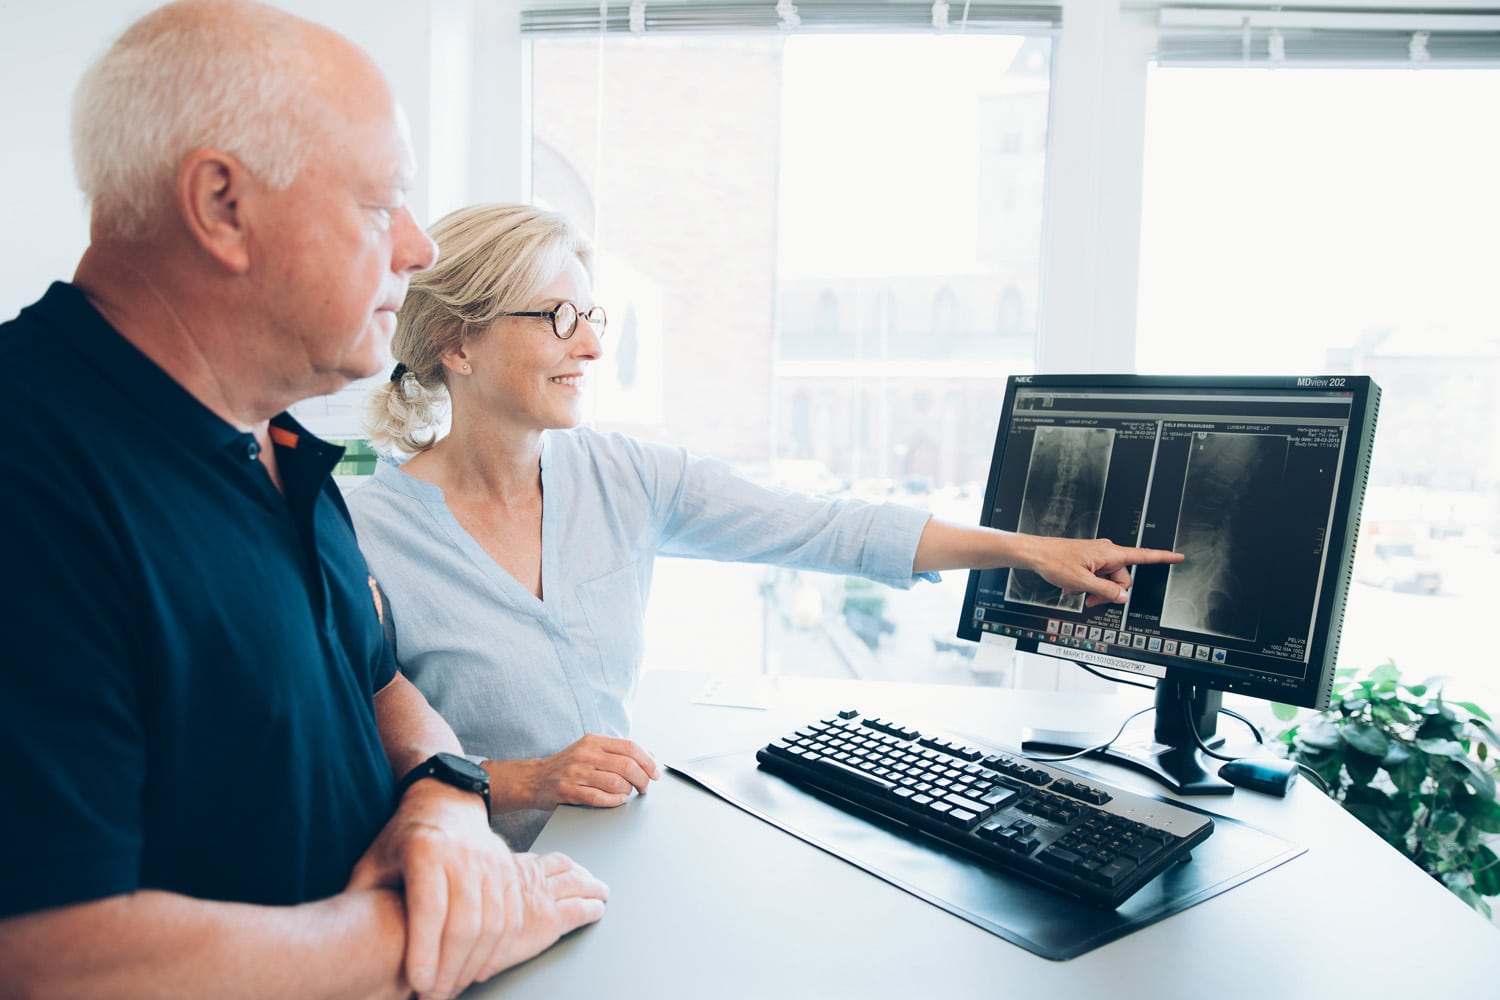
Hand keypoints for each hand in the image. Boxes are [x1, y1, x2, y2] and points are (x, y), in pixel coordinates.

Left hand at [345, 782, 605, 998]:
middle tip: (433, 996)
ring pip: (492, 924)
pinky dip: (498, 949)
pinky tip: (479, 969)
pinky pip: (512, 917)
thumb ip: (360, 898)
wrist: (447, 802)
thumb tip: (338, 942)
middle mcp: (465, 855)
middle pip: (465, 923)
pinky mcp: (510, 871)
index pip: (430, 908)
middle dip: (449, 968)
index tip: (417, 983)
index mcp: (426, 849)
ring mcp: (492, 862)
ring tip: (451, 988)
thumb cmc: (404, 837)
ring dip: (473, 965)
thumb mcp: (373, 860)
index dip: (425, 950)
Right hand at [510, 734, 661, 810]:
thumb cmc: (568, 766)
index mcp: (593, 741)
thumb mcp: (591, 750)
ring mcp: (575, 772)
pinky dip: (614, 801)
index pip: (630, 747)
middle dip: (642, 779)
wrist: (534, 779)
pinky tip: (617, 801)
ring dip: (628, 792)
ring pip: (615, 783)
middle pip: (627, 766)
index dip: (648, 761)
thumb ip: (617, 752)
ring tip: (628, 794)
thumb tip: (651, 757)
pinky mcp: (567, 791)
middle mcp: (585, 754)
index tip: (656, 773)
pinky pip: (599, 798)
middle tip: (645, 788)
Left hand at [1021, 536, 1183, 607]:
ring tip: (1076, 590)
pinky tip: (1072, 587)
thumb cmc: (1055, 561)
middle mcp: (1107, 553)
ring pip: (1108, 581)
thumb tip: (1124, 596)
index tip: (1178, 557)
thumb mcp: (1083, 582)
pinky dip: (1086, 585)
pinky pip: (1096, 577)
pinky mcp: (1089, 561)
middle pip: (1122, 579)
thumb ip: (1106, 591)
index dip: (1163, 557)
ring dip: (1094, 590)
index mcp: (1110, 554)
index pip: (1143, 556)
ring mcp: (1098, 557)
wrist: (1036, 555)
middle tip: (1090, 598)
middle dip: (1108, 592)